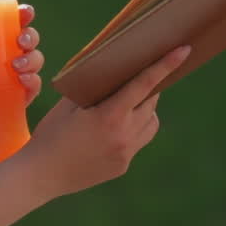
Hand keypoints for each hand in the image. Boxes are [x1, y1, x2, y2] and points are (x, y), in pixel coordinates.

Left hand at [0, 3, 44, 179]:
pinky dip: (34, 82)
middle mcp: (1, 63)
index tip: (23, 12)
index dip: (21, 16)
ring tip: (17, 66)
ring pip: (34, 62)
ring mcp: (11, 83)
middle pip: (27, 42)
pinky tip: (25, 81)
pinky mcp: (17, 104)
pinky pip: (34, 88)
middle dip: (31, 36)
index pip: (7, 26)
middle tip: (20, 40)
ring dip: (33, 58)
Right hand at [21, 45, 191, 202]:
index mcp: (110, 116)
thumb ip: (93, 88)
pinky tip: (113, 128)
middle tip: (141, 75)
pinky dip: (134, 129)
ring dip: (144, 109)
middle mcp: (124, 136)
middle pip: (151, 102)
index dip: (165, 65)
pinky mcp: (123, 166)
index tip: (184, 50)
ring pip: (150, 123)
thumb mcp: (68, 105)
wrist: (40, 175)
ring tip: (125, 104)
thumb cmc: (50, 134)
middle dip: (149, 87)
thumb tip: (111, 72)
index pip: (144, 85)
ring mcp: (126, 153)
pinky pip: (138, 141)